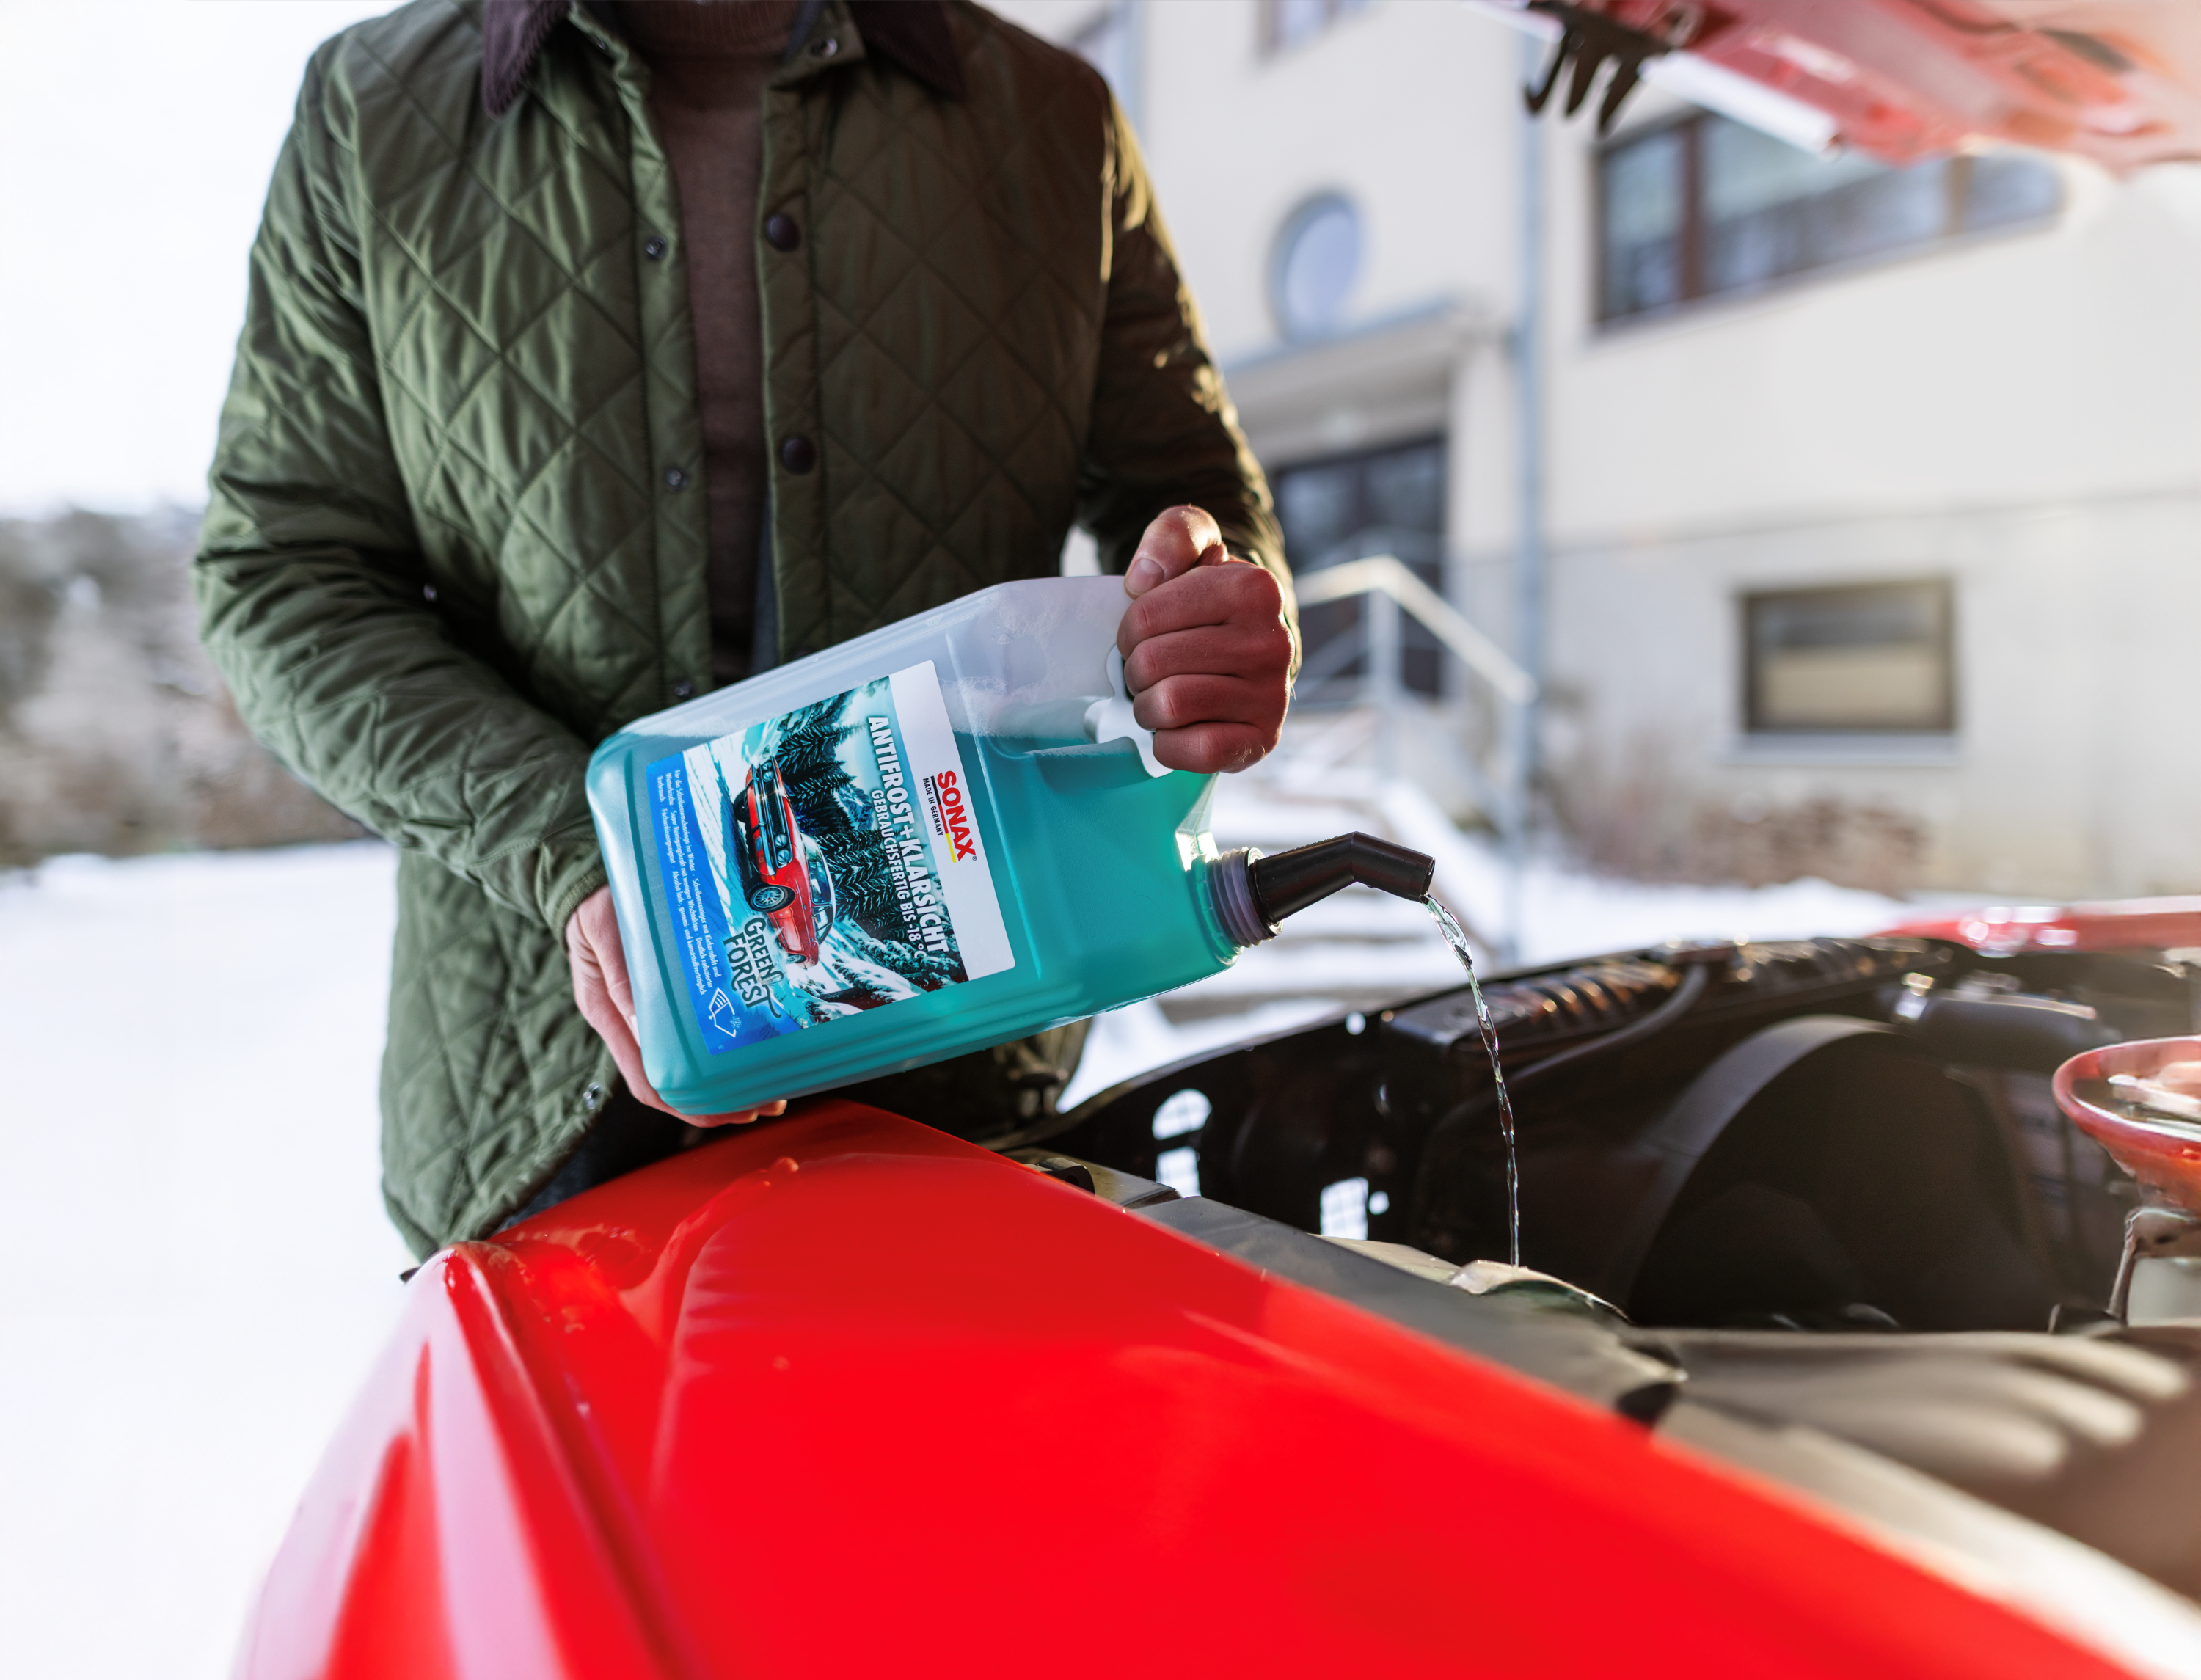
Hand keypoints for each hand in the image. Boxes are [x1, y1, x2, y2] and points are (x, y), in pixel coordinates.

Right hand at [565, 886, 786, 1127]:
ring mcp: (641, 1011)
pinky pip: (687, 1034)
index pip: (647, 1081)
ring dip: (723, 1080)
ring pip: (683, 1063)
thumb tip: (647, 1023)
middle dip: (718, 1101)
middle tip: (766, 1103)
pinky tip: (748, 1047)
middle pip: (672, 1083)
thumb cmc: (594, 905)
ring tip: (767, 1084)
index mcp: (606, 1013)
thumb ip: (622, 977)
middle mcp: (625, 1022)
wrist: (582, 881)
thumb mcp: (603, 933)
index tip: (728, 1112)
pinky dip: (715, 1048)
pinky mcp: (656, 995)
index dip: (688, 1105)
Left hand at [1117, 505, 1292, 773]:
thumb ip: (1172, 535)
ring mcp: (1272, 695)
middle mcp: (1271, 642)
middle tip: (1151, 669)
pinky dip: (1170, 745)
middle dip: (1136, 670)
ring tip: (1160, 695)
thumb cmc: (1208, 599)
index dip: (1128, 630)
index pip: (1144, 616)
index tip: (1144, 633)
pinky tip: (1178, 727)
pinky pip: (1194, 752)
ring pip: (1168, 706)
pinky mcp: (1262, 739)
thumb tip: (1144, 578)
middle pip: (1152, 663)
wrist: (1249, 646)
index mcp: (1253, 588)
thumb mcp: (1193, 545)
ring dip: (1147, 707)